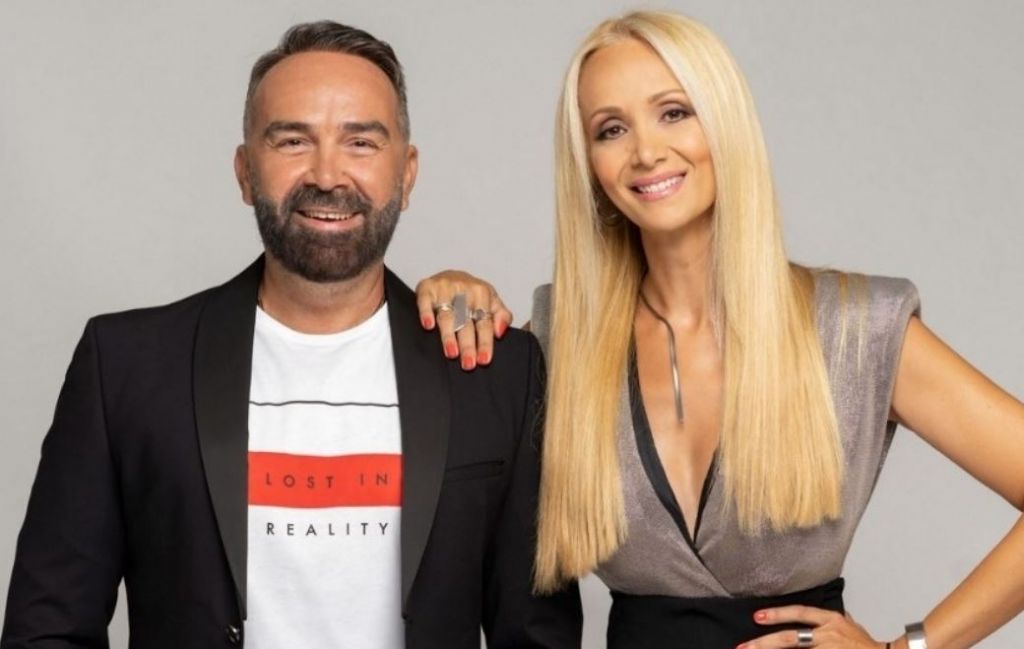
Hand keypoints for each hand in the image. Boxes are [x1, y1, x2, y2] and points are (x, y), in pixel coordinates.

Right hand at [415, 270, 512, 370]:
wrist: (450, 275)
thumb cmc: (471, 293)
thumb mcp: (492, 300)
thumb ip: (502, 316)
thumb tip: (500, 331)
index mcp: (482, 293)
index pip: (484, 322)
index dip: (485, 342)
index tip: (484, 359)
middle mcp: (464, 289)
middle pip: (466, 322)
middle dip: (468, 345)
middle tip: (468, 364)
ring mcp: (444, 288)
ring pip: (447, 315)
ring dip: (449, 335)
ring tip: (452, 353)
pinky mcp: (427, 288)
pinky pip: (425, 301)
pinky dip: (426, 313)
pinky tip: (429, 326)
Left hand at [737, 605, 887, 648]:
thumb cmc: (868, 646)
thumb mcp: (851, 626)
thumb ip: (832, 621)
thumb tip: (814, 618)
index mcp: (832, 621)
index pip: (800, 613)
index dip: (778, 614)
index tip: (757, 617)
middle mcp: (829, 634)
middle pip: (791, 638)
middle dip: (764, 643)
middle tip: (744, 647)